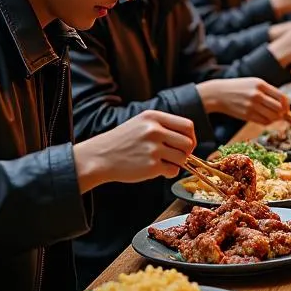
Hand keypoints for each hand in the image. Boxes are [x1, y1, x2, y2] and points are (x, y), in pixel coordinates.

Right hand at [76, 110, 197, 189]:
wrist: (99, 157)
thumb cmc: (122, 142)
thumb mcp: (141, 123)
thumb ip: (164, 127)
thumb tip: (189, 139)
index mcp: (154, 117)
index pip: (188, 126)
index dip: (191, 137)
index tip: (186, 145)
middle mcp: (155, 131)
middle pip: (188, 143)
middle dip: (186, 152)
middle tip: (176, 156)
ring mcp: (153, 148)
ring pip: (182, 158)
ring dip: (177, 163)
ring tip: (163, 162)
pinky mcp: (151, 166)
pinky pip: (173, 171)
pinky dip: (168, 172)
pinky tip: (157, 169)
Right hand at [199, 78, 288, 123]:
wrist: (219, 93)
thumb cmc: (239, 88)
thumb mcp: (254, 83)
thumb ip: (268, 91)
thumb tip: (283, 104)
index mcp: (260, 84)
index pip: (281, 97)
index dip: (287, 104)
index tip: (287, 108)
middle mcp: (257, 95)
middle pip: (278, 108)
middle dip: (282, 113)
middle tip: (281, 114)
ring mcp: (251, 106)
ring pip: (272, 117)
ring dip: (275, 119)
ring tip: (272, 116)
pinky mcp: (246, 115)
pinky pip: (263, 122)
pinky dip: (267, 122)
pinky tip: (265, 118)